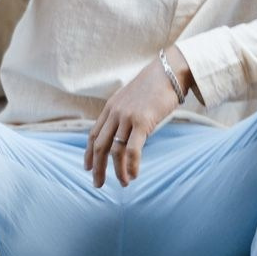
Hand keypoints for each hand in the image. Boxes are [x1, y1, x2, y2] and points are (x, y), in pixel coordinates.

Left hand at [84, 52, 186, 187]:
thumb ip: (124, 113)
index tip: (87, 167)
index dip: (88, 153)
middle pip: (99, 145)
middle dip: (97, 168)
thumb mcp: (131, 99)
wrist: (169, 72)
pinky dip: (131, 165)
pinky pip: (132, 149)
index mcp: (110, 107)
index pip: (93, 134)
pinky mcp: (142, 121)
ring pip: (115, 150)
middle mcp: (115, 113)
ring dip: (118, 171)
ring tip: (123, 183)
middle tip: (98, 184)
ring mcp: (127, 117)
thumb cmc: (155, 86)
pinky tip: (134, 175)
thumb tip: (124, 131)